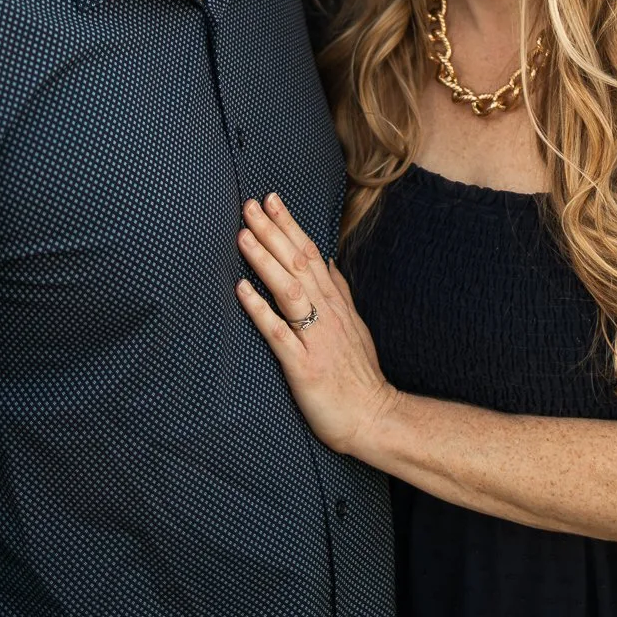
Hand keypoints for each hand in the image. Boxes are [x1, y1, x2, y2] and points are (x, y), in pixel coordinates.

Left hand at [236, 194, 398, 460]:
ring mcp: (316, 338)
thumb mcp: (354, 325)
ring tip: (243, 235)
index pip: (311, 254)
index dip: (290, 225)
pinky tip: (242, 290)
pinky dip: (260, 309)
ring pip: (289, 289)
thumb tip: (329, 262)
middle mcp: (327, 314)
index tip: (271, 199)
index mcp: (336, 303)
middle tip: (250, 204)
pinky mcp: (304, 365)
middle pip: (298, 263)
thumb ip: (340, 293)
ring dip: (265, 260)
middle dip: (273, 231)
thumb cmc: (359, 375)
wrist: (374, 417)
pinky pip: (279, 333)